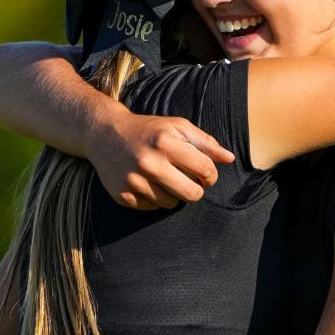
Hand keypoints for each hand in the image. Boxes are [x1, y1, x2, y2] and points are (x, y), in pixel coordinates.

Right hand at [91, 112, 234, 209]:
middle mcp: (148, 162)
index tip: (206, 174)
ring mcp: (133, 181)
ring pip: (171, 204)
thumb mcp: (177, 127)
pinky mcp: (122, 195)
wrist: (104, 134)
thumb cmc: (148, 130)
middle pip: (191, 193)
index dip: (211, 175)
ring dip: (173, 194)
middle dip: (196, 190)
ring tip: (165, 179)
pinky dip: (154, 199)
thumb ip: (205, 142)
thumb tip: (230, 159)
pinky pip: (152, 208)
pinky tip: (148, 183)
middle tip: (191, 182)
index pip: (205, 169)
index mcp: (165, 142)